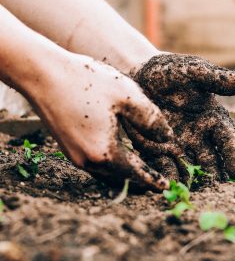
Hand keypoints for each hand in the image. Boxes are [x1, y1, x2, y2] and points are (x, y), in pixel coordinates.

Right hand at [27, 52, 172, 190]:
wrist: (41, 74)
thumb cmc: (86, 81)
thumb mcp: (127, 96)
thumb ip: (151, 119)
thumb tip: (167, 137)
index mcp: (105, 153)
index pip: (136, 174)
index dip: (153, 180)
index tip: (167, 187)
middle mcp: (88, 161)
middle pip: (121, 178)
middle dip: (140, 180)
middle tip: (157, 180)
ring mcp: (75, 156)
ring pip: (107, 174)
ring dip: (125, 174)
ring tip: (142, 168)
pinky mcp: (68, 148)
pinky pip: (96, 164)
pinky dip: (112, 165)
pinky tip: (119, 154)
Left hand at [125, 54, 234, 180]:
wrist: (138, 75)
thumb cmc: (170, 72)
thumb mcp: (194, 72)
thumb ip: (219, 80)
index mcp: (212, 119)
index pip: (227, 140)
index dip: (233, 156)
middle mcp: (199, 137)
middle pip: (211, 161)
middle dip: (215, 176)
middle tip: (218, 192)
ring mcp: (179, 146)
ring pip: (190, 169)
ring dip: (194, 182)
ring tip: (195, 195)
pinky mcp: (158, 151)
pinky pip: (165, 167)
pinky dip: (169, 178)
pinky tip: (170, 187)